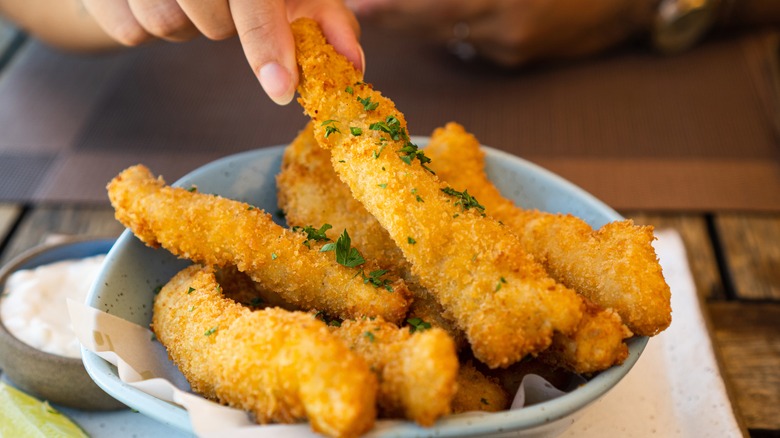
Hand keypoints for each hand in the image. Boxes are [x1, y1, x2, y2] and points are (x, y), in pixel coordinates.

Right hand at [81, 0, 362, 103]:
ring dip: (184, 27)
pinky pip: (128, 31)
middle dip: (223, 27)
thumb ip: (325, 18)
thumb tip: (353, 64)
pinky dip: (142, 25)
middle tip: (220, 3)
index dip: (268, 43)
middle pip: (210, 21)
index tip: (281, 89)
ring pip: (165, 27)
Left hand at [346, 0, 652, 65]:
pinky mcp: (516, 55)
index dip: (397, 7)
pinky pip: (472, 40)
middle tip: (360, 6)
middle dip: (395, 14)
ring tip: (384, 9)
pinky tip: (431, 17)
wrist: (626, 1)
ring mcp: (511, 44)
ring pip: (449, 32)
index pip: (437, 6)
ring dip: (416, 21)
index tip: (361, 3)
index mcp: (504, 1)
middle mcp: (504, 24)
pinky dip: (450, 27)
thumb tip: (428, 1)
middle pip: (434, 21)